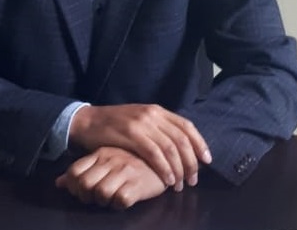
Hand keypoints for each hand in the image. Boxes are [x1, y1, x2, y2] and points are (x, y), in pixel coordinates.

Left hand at [56, 145, 167, 207]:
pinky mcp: (138, 183)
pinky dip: (120, 204)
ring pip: (100, 193)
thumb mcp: (106, 162)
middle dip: (87, 197)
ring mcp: (124, 171)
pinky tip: (125, 200)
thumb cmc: (132, 162)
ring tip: (111, 198)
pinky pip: (120, 200)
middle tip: (97, 198)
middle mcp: (110, 160)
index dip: (74, 187)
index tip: (83, 193)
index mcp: (100, 153)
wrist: (164, 158)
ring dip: (103, 202)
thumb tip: (58, 183)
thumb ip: (83, 171)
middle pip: (84, 185)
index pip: (74, 172)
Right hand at [68, 103, 210, 189]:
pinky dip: (164, 168)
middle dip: (191, 162)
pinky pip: (154, 153)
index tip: (207, 161)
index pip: (187, 125)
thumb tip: (182, 148)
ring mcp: (141, 123)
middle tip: (193, 180)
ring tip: (180, 185)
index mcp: (157, 110)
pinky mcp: (130, 134)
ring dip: (179, 169)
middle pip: (182, 139)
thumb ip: (159, 130)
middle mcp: (152, 113)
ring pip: (170, 148)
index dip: (200, 143)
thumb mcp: (140, 122)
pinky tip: (167, 180)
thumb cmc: (116, 126)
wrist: (89, 122)